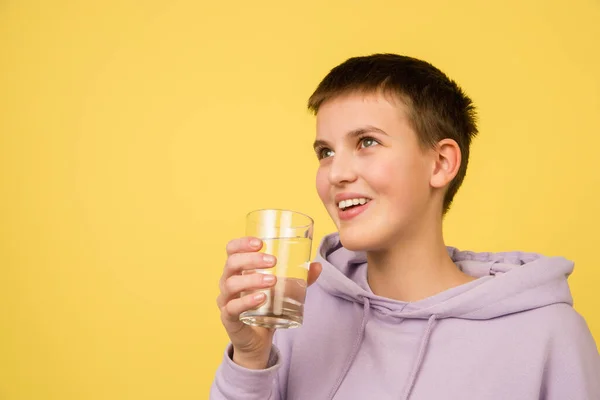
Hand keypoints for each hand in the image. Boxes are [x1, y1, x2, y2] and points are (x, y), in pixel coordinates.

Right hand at [216, 236, 321, 368]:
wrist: (258, 340)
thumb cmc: (267, 308)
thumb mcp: (284, 291)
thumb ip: (299, 279)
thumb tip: (317, 266)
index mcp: (238, 270)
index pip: (232, 249)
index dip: (242, 243)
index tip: (260, 243)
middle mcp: (228, 282)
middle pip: (231, 263)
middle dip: (252, 259)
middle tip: (273, 261)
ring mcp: (226, 300)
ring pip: (231, 284)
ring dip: (252, 279)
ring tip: (272, 280)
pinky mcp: (228, 318)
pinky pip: (232, 307)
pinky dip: (247, 301)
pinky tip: (262, 298)